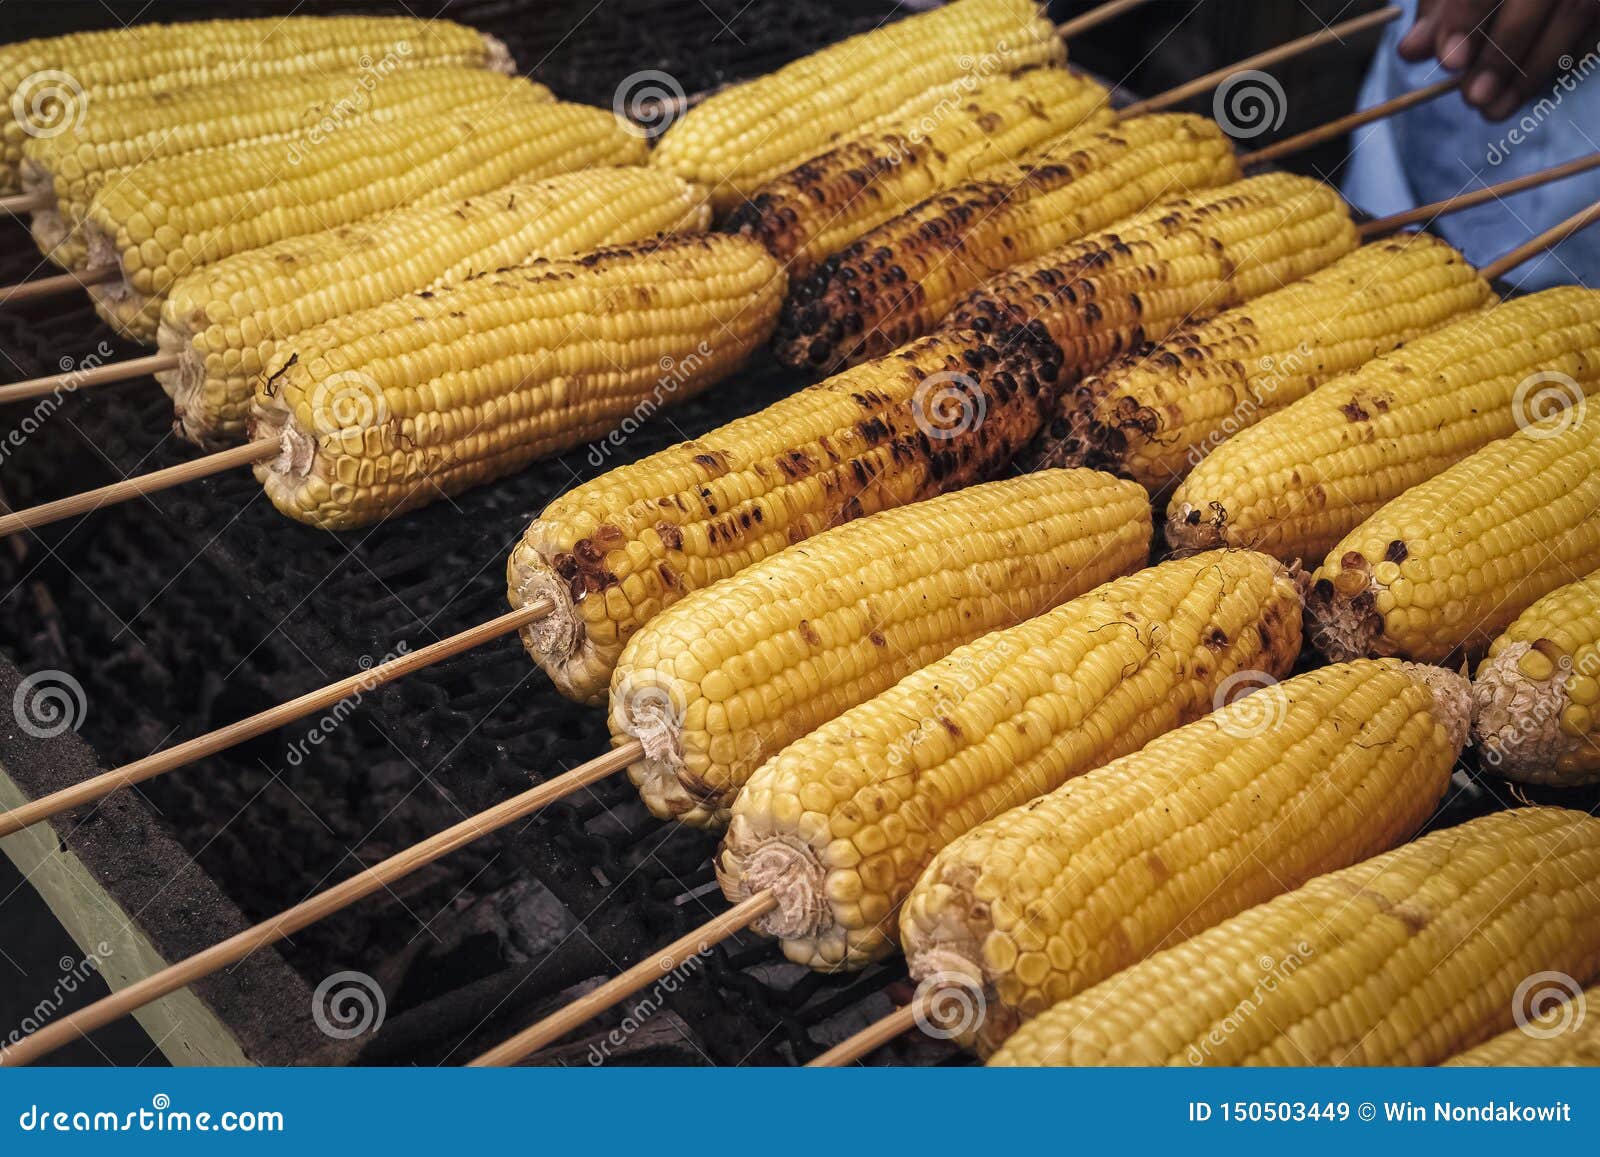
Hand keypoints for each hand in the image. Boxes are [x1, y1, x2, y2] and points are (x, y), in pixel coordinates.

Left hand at [1399, 0, 1599, 119]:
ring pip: (1579, 12)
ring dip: (1533, 71)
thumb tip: (1412, 51)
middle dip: (1504, 52)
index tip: (1450, 63)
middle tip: (1473, 98)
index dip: (1467, 17)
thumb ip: (1438, 10)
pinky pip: (1596, 32)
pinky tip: (1526, 90)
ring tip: (1493, 110)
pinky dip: (1563, 63)